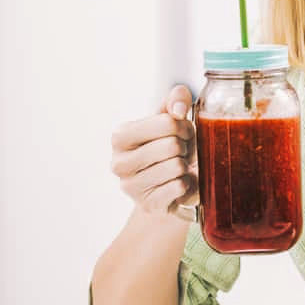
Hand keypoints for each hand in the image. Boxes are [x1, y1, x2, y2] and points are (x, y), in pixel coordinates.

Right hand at [109, 85, 197, 218]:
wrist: (164, 189)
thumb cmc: (167, 150)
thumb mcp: (169, 121)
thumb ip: (176, 101)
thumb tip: (179, 107)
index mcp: (120, 136)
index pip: (166, 122)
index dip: (183, 126)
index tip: (182, 132)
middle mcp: (118, 162)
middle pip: (172, 145)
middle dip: (185, 147)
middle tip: (181, 152)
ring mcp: (130, 186)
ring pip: (176, 166)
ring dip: (185, 166)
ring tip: (178, 167)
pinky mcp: (147, 204)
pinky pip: (179, 186)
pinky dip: (186, 184)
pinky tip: (177, 183)